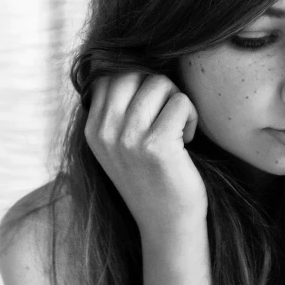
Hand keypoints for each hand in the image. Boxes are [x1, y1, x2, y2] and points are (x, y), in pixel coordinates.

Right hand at [84, 71, 207, 249]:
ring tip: (179, 128)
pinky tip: (188, 139)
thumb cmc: (154, 179)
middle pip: (133, 72)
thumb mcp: (122, 145)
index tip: (153, 109)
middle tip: (169, 114)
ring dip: (177, 101)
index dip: (139, 82)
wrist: (168, 224)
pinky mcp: (156, 146)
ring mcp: (128, 139)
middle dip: (159, 85)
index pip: (110, 74)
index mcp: (93, 129)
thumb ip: (119, 109)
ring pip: (159, 83)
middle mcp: (104, 132)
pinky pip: (180, 102)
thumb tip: (130, 59)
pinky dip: (191, 116)